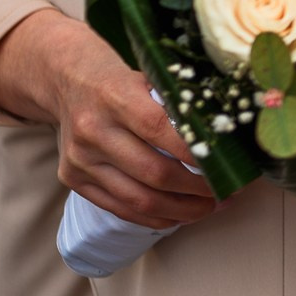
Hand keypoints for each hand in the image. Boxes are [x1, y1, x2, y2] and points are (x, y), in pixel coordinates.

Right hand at [0, 10, 218, 228]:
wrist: (68, 80)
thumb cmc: (121, 79)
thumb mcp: (149, 78)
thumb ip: (179, 106)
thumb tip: (225, 138)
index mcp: (115, 97)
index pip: (162, 131)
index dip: (198, 154)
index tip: (227, 167)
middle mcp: (93, 131)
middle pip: (154, 173)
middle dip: (197, 189)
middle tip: (226, 192)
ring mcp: (80, 159)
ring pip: (138, 199)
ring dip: (181, 210)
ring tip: (209, 207)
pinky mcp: (72, 179)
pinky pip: (120, 209)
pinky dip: (154, 217)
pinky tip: (179, 214)